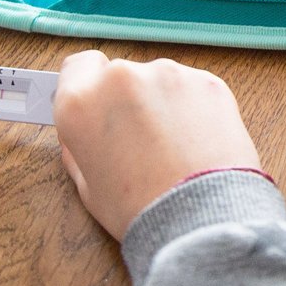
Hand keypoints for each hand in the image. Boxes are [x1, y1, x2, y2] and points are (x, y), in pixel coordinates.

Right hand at [53, 52, 259, 239]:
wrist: (202, 218)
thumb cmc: (141, 209)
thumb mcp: (88, 186)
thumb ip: (79, 147)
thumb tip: (83, 130)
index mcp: (81, 102)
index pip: (78, 67)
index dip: (88, 85)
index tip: (99, 103)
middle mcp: (121, 77)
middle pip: (121, 75)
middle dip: (128, 100)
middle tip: (140, 138)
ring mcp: (169, 75)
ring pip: (160, 81)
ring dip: (163, 102)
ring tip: (175, 146)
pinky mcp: (208, 82)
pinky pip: (193, 89)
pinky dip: (194, 108)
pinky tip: (198, 142)